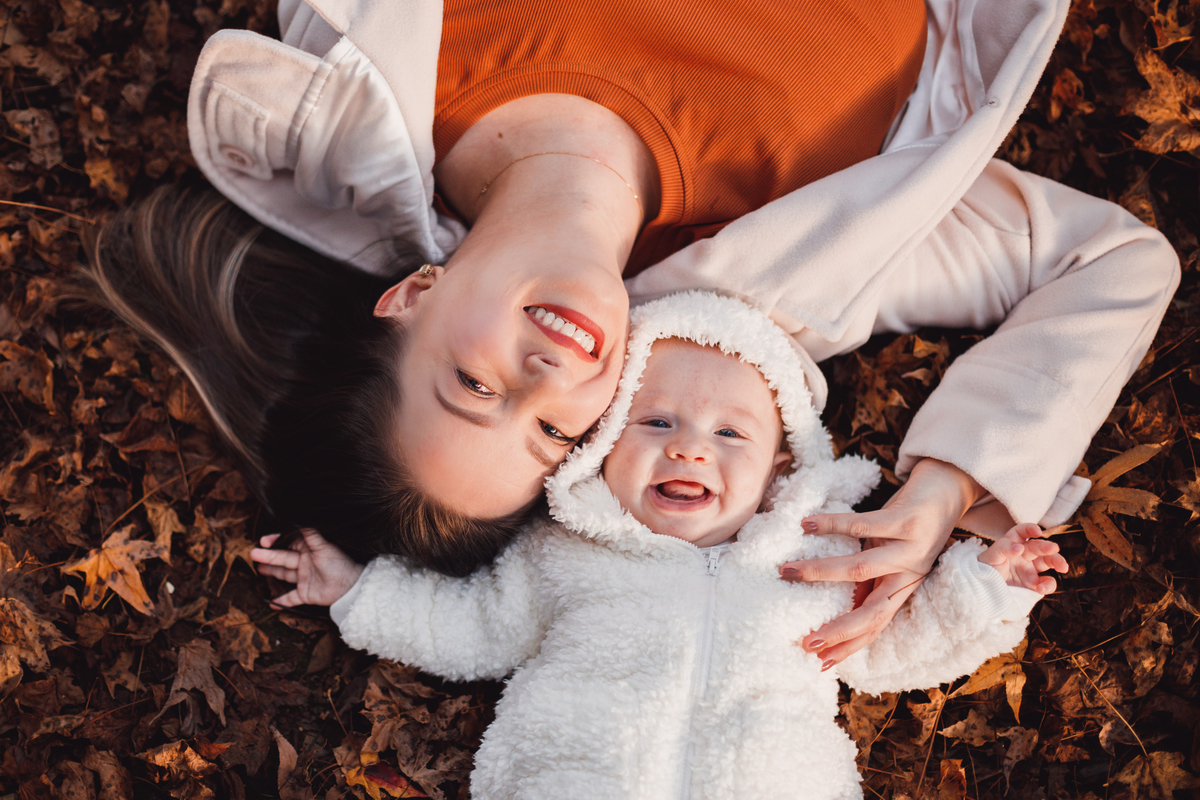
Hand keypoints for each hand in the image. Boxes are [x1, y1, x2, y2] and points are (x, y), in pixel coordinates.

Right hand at [250, 529, 364, 607]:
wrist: (350, 585)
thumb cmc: (339, 562)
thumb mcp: (324, 546)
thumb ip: (311, 534)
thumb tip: (299, 519)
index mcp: (309, 550)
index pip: (289, 544)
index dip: (276, 542)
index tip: (264, 541)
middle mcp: (304, 563)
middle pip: (283, 558)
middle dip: (268, 556)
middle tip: (253, 553)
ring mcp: (304, 578)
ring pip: (284, 575)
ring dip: (271, 572)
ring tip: (258, 569)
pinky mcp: (305, 594)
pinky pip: (290, 598)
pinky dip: (281, 602)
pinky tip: (270, 603)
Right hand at [779, 458, 983, 667]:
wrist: (946, 490)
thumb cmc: (907, 527)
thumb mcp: (888, 558)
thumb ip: (868, 581)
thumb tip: (836, 605)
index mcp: (903, 587)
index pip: (876, 627)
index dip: (850, 647)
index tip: (821, 662)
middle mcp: (909, 574)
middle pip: (873, 613)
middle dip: (839, 630)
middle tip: (807, 642)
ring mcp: (911, 548)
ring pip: (861, 568)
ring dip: (821, 573)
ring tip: (789, 572)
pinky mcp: (907, 520)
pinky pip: (863, 524)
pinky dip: (831, 525)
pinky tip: (807, 525)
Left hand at [978, 522, 1066, 593]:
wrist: (983, 591)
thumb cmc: (984, 569)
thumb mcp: (990, 556)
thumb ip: (1003, 548)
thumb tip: (1020, 547)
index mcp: (1013, 543)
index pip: (1022, 532)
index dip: (1030, 529)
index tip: (1037, 531)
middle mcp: (1024, 554)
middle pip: (1039, 547)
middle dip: (1048, 547)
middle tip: (1054, 548)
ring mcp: (1031, 569)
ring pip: (1049, 562)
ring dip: (1058, 562)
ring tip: (1063, 567)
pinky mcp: (1034, 585)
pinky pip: (1047, 583)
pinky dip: (1048, 585)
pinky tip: (1041, 588)